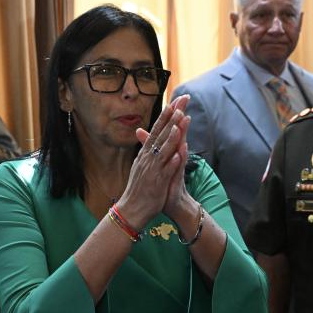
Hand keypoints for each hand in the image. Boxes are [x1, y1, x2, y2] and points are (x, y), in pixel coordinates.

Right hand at [116, 97, 187, 230]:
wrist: (131, 209)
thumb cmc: (139, 187)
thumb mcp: (141, 165)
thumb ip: (145, 148)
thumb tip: (144, 133)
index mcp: (145, 154)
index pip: (156, 131)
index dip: (165, 117)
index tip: (173, 103)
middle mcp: (148, 159)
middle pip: (161, 135)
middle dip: (171, 119)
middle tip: (180, 104)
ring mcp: (152, 170)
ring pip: (164, 150)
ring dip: (172, 136)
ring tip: (180, 122)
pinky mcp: (157, 183)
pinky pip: (166, 171)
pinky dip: (172, 163)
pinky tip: (179, 154)